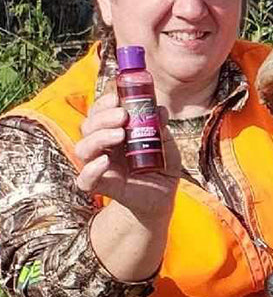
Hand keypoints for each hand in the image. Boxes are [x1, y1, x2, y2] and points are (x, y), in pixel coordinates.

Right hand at [73, 86, 180, 224]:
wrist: (162, 198)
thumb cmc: (161, 168)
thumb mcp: (166, 146)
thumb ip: (161, 129)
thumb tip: (160, 110)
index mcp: (114, 132)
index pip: (99, 113)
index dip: (104, 103)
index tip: (117, 97)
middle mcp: (102, 147)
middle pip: (88, 126)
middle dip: (103, 117)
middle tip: (123, 115)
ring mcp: (99, 166)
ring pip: (83, 148)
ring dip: (98, 137)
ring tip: (120, 134)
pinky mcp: (100, 186)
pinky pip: (85, 179)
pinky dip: (92, 170)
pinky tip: (106, 162)